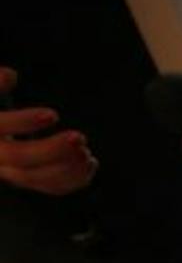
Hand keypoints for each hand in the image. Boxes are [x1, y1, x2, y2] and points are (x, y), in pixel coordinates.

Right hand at [0, 68, 96, 195]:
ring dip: (66, 168)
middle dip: (52, 150)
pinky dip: (73, 179)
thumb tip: (11, 75)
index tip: (54, 114)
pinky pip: (49, 187)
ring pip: (35, 178)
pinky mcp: (26, 178)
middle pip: (19, 158)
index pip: (0, 127)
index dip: (24, 122)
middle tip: (80, 137)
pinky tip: (91, 163)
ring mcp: (8, 170)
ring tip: (87, 152)